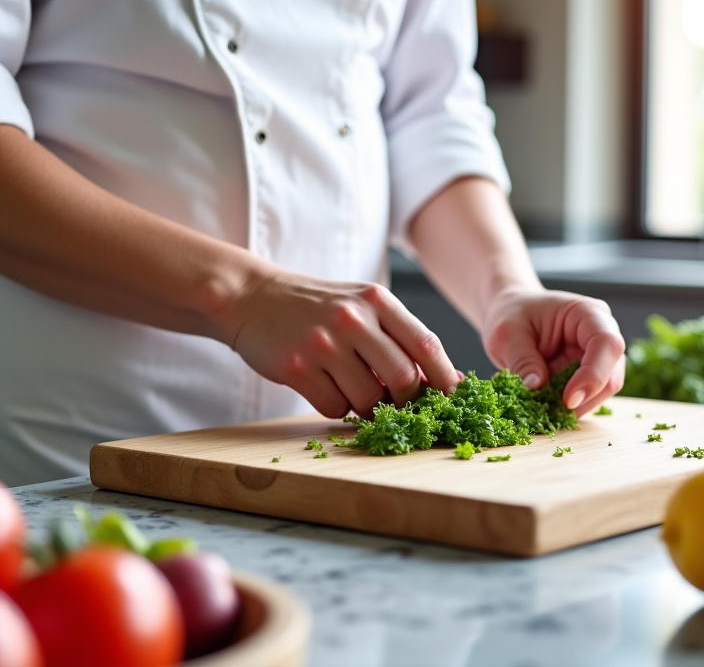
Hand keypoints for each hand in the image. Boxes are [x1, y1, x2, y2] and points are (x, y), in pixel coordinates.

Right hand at [221, 268, 458, 417]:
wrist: (251, 296)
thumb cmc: (316, 307)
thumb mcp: (361, 305)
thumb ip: (399, 336)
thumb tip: (448, 379)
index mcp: (376, 300)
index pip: (426, 344)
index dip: (445, 378)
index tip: (452, 399)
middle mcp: (352, 318)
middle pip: (403, 379)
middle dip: (406, 401)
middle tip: (395, 403)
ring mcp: (323, 342)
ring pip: (368, 400)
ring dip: (367, 407)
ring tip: (350, 387)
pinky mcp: (296, 366)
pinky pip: (334, 407)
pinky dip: (335, 406)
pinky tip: (323, 386)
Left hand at [480, 288, 625, 415]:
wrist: (509, 314)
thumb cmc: (511, 314)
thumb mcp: (507, 334)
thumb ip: (522, 360)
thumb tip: (536, 387)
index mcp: (587, 313)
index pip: (607, 344)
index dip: (594, 375)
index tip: (568, 400)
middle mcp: (601, 334)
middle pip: (611, 375)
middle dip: (584, 399)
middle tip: (551, 414)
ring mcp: (598, 356)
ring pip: (602, 393)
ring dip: (575, 407)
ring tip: (543, 408)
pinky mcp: (588, 375)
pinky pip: (587, 399)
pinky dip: (568, 408)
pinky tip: (547, 407)